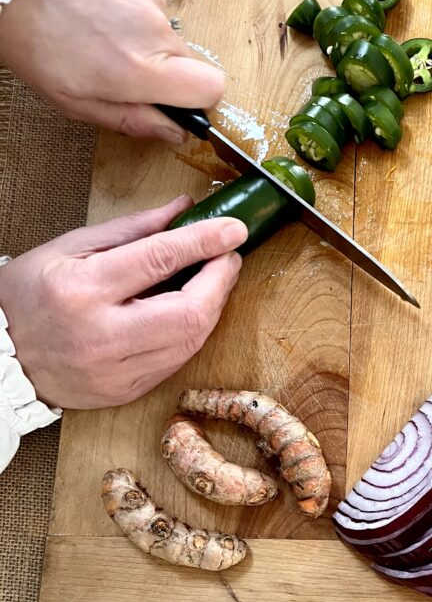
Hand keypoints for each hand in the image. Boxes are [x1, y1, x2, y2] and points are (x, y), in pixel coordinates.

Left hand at [0, 0, 223, 143]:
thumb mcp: (75, 101)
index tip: (178, 101)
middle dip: (163, 70)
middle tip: (120, 67)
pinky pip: (151, 2)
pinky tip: (99, 8)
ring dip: (142, 37)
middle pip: (189, 61)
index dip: (200, 98)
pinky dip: (131, 9)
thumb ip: (132, 119)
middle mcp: (154, 30)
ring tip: (100, 31)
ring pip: (166, 31)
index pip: (212, 87)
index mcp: (140, 70)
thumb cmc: (35, 44)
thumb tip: (175, 132)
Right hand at [0, 199, 247, 408]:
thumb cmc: (27, 296)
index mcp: (82, 290)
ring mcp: (116, 371)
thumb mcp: (70, 248)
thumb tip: (184, 210)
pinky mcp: (125, 392)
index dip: (205, 241)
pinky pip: (177, 360)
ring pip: (191, 341)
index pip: (160, 260)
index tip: (234, 229)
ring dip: (213, 306)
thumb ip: (133, 229)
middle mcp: (102, 335)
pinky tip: (193, 311)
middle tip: (227, 256)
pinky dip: (193, 332)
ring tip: (214, 279)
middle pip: (189, 312)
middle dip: (221, 280)